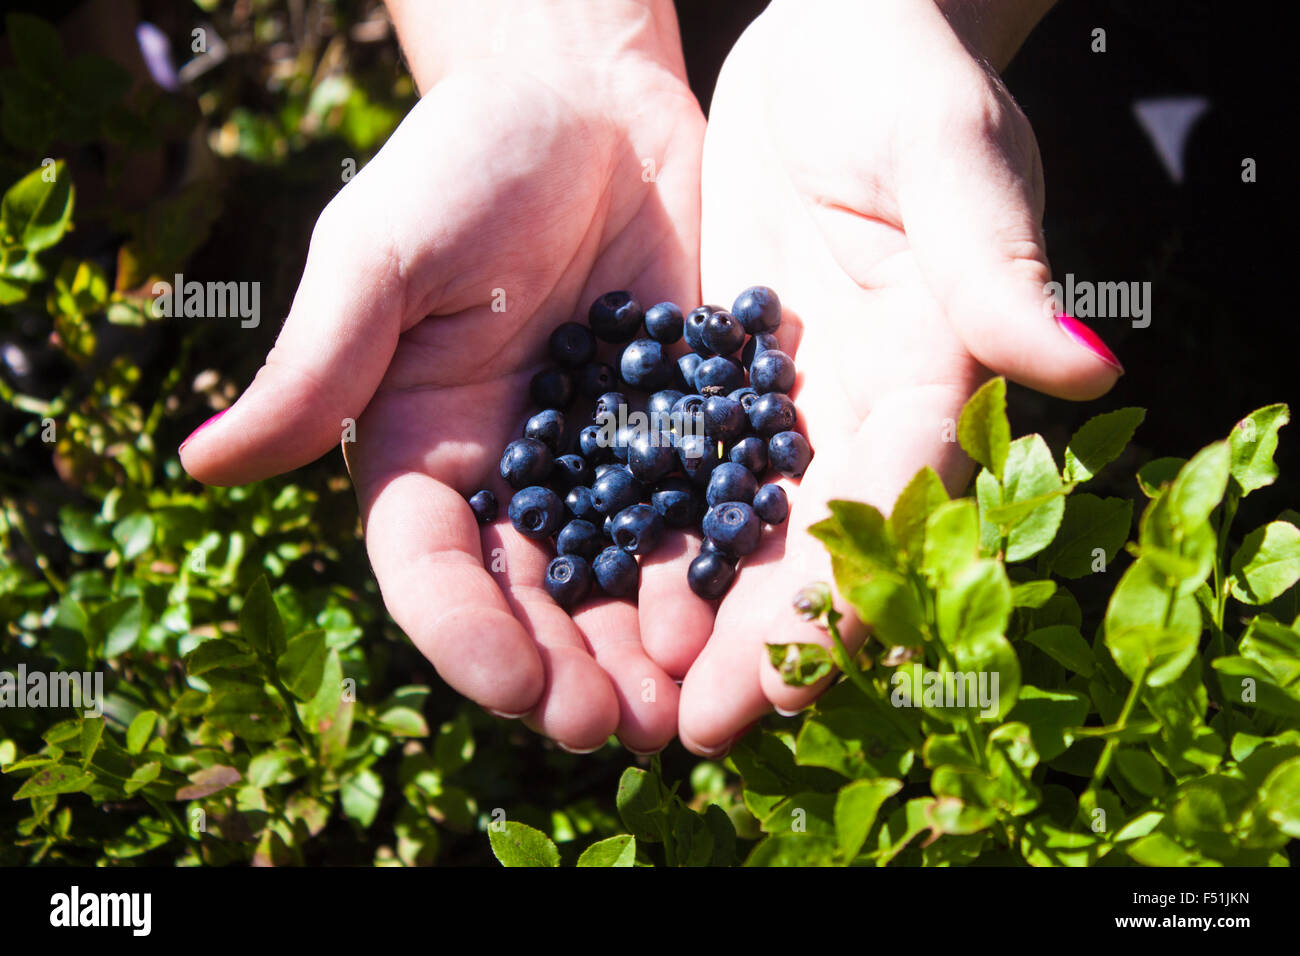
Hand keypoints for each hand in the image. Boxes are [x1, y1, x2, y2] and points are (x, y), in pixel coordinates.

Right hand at [179, 2, 706, 753]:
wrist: (591, 108)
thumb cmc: (467, 160)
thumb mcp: (384, 251)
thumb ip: (319, 362)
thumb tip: (201, 463)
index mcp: (423, 453)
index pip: (430, 571)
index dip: (464, 636)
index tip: (513, 687)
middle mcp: (511, 479)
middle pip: (529, 604)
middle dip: (563, 674)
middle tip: (610, 731)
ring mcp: (602, 465)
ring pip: (616, 584)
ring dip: (643, 654)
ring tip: (678, 709)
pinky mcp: (684, 436)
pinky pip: (699, 519)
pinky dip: (714, 577)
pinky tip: (742, 620)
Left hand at [677, 0, 1122, 753]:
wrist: (818, 37)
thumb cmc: (897, 69)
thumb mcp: (947, 148)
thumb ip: (995, 254)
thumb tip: (1083, 365)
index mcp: (935, 363)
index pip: (898, 496)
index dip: (848, 586)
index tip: (789, 672)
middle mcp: (857, 405)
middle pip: (813, 540)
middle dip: (758, 639)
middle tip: (696, 726)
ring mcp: (780, 399)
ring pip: (737, 526)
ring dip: (691, 615)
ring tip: (632, 698)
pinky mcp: (709, 378)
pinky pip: (671, 468)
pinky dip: (640, 535)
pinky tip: (589, 597)